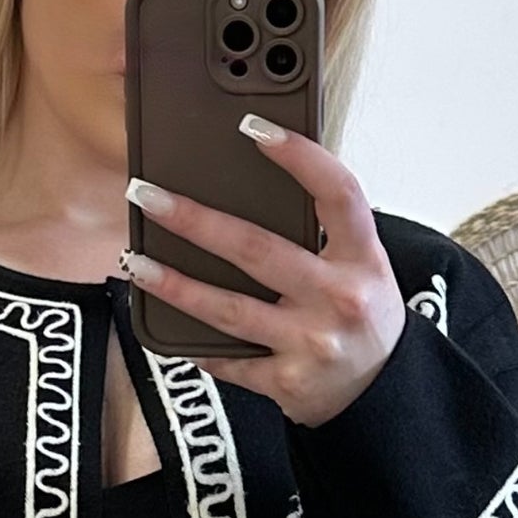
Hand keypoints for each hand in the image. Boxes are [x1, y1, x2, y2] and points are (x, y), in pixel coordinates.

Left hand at [122, 118, 406, 425]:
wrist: (380, 390)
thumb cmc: (360, 314)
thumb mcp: (360, 263)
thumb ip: (320, 229)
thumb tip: (247, 184)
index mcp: (362, 257)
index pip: (337, 194)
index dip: (300, 156)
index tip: (253, 127)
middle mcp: (340, 298)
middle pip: (258, 249)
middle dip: (195, 220)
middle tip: (148, 195)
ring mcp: (312, 343)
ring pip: (229, 308)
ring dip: (174, 284)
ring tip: (137, 260)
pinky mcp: (287, 382)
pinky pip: (229, 359)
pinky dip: (195, 342)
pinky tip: (163, 321)